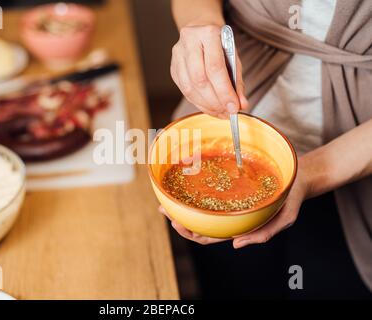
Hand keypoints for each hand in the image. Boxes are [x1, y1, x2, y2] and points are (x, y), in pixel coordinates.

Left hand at [160, 159, 310, 247]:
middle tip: (164, 210)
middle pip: (200, 224)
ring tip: (166, 199)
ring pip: (202, 210)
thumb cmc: (290, 198)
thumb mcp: (284, 218)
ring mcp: (229, 203)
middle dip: (180, 220)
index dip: (191, 233)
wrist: (298, 176)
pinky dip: (196, 192)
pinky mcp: (230, 188)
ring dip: (183, 207)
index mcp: (239, 226)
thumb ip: (264, 234)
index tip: (176, 223)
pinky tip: (185, 183)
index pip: (211, 236)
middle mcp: (230, 216)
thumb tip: (236, 245)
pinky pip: (210, 193)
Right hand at [170, 23, 248, 117]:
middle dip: (215, 101)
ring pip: (189, 88)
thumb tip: (241, 104)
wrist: (200, 30)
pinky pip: (184, 91)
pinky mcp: (173, 68)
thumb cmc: (220, 44)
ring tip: (220, 112)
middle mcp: (189, 42)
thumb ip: (237, 81)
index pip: (215, 68)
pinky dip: (198, 103)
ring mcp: (178, 55)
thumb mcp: (233, 57)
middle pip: (200, 79)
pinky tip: (209, 108)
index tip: (234, 107)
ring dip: (206, 105)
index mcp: (208, 34)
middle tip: (227, 112)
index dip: (224, 91)